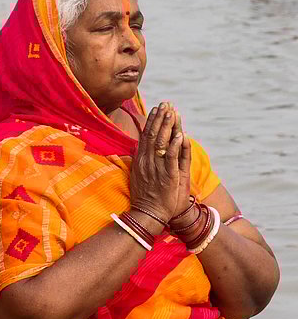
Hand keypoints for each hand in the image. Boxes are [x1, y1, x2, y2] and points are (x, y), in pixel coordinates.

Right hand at [129, 102, 191, 221]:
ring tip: (173, 112)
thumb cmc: (147, 196)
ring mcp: (156, 168)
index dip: (152, 121)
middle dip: (160, 118)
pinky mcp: (167, 176)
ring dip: (168, 127)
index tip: (158, 109)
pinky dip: (175, 146)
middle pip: (153, 135)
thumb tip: (140, 146)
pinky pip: (171, 158)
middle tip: (166, 104)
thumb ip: (142, 160)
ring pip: (162, 143)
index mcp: (141, 160)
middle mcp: (147, 162)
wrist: (149, 214)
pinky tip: (180, 134)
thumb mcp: (140, 175)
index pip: (146, 136)